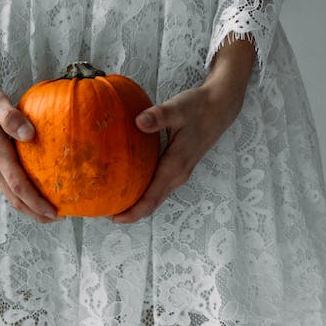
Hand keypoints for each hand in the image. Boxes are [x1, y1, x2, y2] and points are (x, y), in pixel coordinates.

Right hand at [0, 70, 59, 223]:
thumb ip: (11, 116)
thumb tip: (29, 134)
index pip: (18, 186)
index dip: (37, 202)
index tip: (54, 212)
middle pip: (15, 199)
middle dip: (36, 212)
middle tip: (58, 218)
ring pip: (10, 195)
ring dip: (29, 206)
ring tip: (49, 210)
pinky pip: (6, 186)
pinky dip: (21, 195)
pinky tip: (33, 192)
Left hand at [107, 75, 246, 223]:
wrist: (220, 108)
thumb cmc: (199, 107)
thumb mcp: (179, 108)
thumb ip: (159, 116)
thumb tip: (138, 121)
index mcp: (175, 166)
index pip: (152, 199)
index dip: (133, 212)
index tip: (114, 218)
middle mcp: (177, 175)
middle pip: (152, 203)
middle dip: (130, 212)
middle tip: (105, 210)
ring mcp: (179, 174)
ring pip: (155, 196)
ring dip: (136, 203)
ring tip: (113, 201)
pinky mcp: (178, 168)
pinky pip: (158, 187)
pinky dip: (143, 191)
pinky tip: (127, 183)